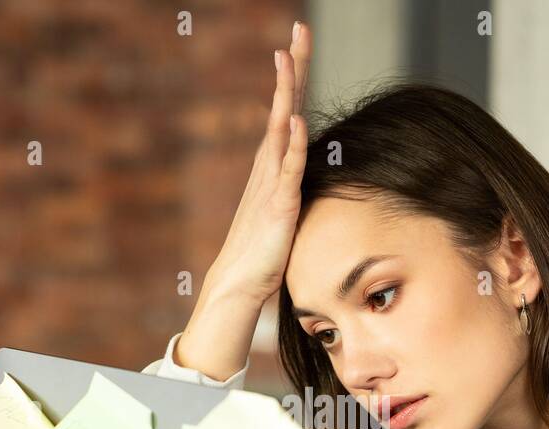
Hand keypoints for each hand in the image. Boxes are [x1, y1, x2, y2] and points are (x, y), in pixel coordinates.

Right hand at [208, 25, 311, 304]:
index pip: (287, 110)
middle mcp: (270, 164)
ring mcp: (272, 182)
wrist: (241, 281)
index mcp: (274, 163)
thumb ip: (294, 187)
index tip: (297, 42)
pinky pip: (287, 169)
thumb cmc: (264, 250)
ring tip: (288, 57)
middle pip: (284, 105)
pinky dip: (291, 144)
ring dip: (287, 92)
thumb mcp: (285, 209)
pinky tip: (294, 120)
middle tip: (298, 28)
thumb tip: (307, 177)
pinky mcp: (278, 205)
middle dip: (293, 67)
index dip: (295, 77)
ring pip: (282, 127)